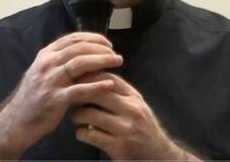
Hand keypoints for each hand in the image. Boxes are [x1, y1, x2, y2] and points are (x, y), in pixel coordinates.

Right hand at [0, 32, 122, 152]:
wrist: (17, 122)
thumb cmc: (34, 96)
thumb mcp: (43, 71)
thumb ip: (60, 61)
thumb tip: (85, 51)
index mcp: (46, 54)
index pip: (73, 38)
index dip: (93, 38)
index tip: (107, 44)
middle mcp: (47, 64)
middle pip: (79, 48)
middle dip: (101, 49)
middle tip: (116, 55)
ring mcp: (50, 81)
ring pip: (80, 63)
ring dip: (102, 61)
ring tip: (117, 62)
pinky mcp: (55, 99)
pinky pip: (80, 90)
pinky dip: (97, 86)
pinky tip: (110, 85)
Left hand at [71, 73, 200, 159]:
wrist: (157, 154)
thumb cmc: (142, 126)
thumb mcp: (136, 104)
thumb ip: (118, 91)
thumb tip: (93, 74)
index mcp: (134, 97)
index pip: (108, 78)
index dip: (88, 75)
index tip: (76, 77)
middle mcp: (131, 110)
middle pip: (96, 93)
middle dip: (79, 94)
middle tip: (71, 97)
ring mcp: (124, 128)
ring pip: (88, 114)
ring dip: (77, 115)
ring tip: (77, 116)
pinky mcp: (117, 146)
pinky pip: (88, 134)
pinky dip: (81, 133)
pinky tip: (83, 132)